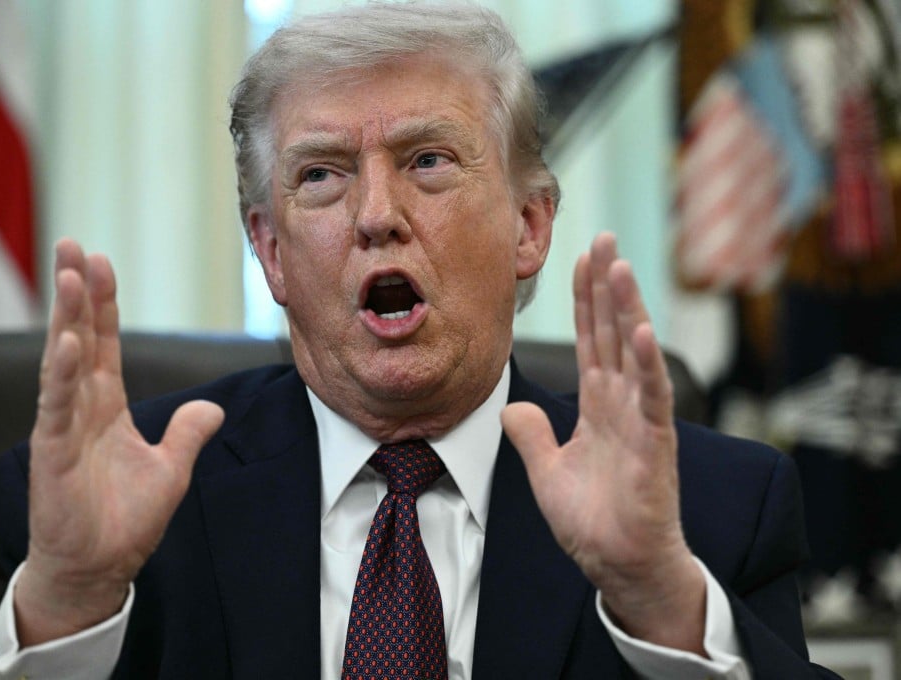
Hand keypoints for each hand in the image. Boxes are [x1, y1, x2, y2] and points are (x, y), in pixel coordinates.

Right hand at [14, 239, 224, 645]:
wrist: (99, 567)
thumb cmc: (125, 520)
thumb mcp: (171, 470)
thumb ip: (188, 434)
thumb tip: (212, 408)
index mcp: (107, 406)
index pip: (106, 343)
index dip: (105, 303)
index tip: (102, 261)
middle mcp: (81, 407)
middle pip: (80, 337)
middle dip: (77, 292)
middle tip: (72, 245)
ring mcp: (64, 427)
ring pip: (63, 360)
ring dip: (67, 317)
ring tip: (67, 274)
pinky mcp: (53, 453)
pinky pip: (57, 407)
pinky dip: (62, 375)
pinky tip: (67, 343)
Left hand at [502, 232, 705, 652]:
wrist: (618, 564)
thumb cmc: (593, 521)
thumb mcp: (547, 471)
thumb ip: (532, 434)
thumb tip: (512, 406)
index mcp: (597, 404)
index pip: (589, 338)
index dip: (584, 299)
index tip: (581, 257)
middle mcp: (621, 402)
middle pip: (611, 331)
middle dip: (606, 285)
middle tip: (604, 237)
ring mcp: (641, 419)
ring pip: (633, 351)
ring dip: (626, 308)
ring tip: (618, 265)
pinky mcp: (654, 443)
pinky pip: (651, 395)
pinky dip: (645, 362)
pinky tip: (637, 328)